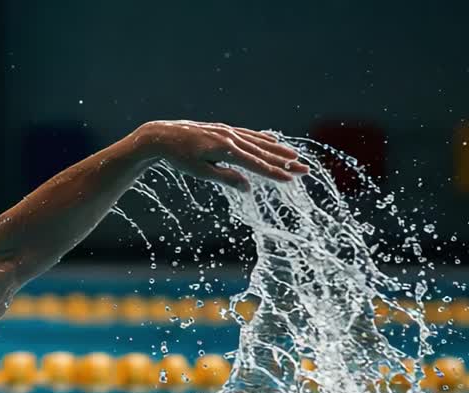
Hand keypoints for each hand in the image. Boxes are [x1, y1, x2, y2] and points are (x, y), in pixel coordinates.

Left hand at [132, 120, 307, 189]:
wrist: (163, 136)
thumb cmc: (179, 158)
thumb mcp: (200, 172)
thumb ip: (225, 178)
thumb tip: (248, 187)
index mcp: (226, 150)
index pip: (256, 164)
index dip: (275, 173)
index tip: (291, 179)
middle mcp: (230, 137)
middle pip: (263, 152)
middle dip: (285, 162)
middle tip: (305, 170)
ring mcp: (228, 131)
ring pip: (258, 142)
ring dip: (277, 150)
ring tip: (295, 157)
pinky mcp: (223, 129)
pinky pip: (248, 134)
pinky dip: (262, 139)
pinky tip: (272, 141)